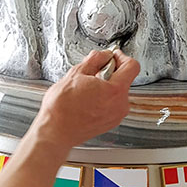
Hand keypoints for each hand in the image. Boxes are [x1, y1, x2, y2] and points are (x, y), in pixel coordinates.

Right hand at [0, 48, 139, 186]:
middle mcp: (120, 104)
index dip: (122, 57)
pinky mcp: (110, 122)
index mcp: (115, 90)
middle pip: (125, 79)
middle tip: (93, 71)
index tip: (113, 55)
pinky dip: (104, 98)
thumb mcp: (76, 73)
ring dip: (106, 85)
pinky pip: (112, 104)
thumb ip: (94, 60)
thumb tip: (102, 55)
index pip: (132, 66)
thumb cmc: (62, 108)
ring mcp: (116, 115)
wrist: (55, 131)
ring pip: (118, 92)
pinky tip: (87, 99)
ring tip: (87, 87)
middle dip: (110, 72)